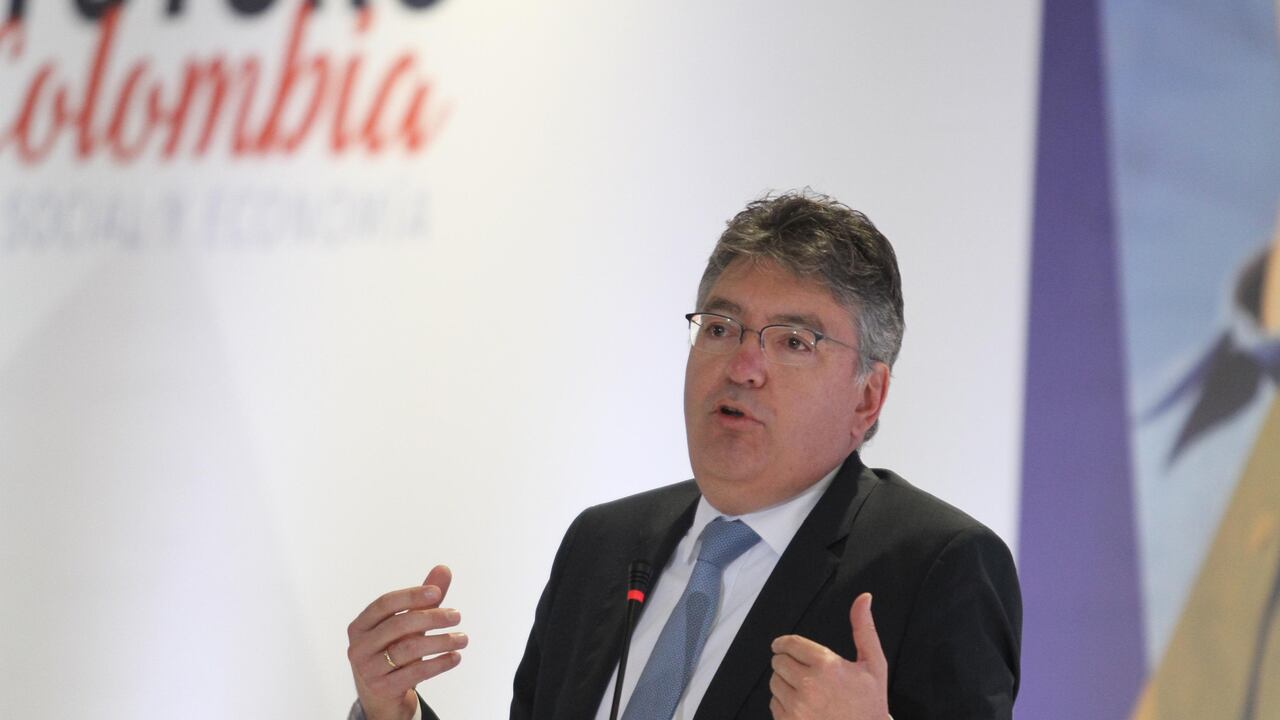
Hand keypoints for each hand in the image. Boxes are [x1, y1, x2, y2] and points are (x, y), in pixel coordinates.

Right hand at [347, 565, 467, 719]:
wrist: (382, 697)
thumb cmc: (393, 652)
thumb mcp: (407, 626)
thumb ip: (424, 600)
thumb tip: (444, 569)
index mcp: (360, 626)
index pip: (385, 603)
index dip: (411, 595)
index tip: (437, 592)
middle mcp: (358, 647)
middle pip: (398, 625)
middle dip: (432, 617)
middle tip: (457, 616)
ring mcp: (368, 669)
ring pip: (409, 649)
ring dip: (441, 641)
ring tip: (463, 638)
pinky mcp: (383, 689)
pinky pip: (416, 673)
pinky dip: (439, 663)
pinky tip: (455, 657)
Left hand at [769, 593, 888, 719]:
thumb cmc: (870, 703)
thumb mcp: (874, 664)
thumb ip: (864, 628)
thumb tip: (863, 598)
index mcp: (827, 665)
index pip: (790, 644)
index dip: (783, 643)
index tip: (780, 645)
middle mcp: (809, 686)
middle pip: (778, 662)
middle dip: (786, 663)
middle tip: (801, 671)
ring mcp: (797, 708)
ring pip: (774, 683)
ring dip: (785, 684)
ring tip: (805, 690)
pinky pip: (774, 705)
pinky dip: (784, 704)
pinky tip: (803, 707)